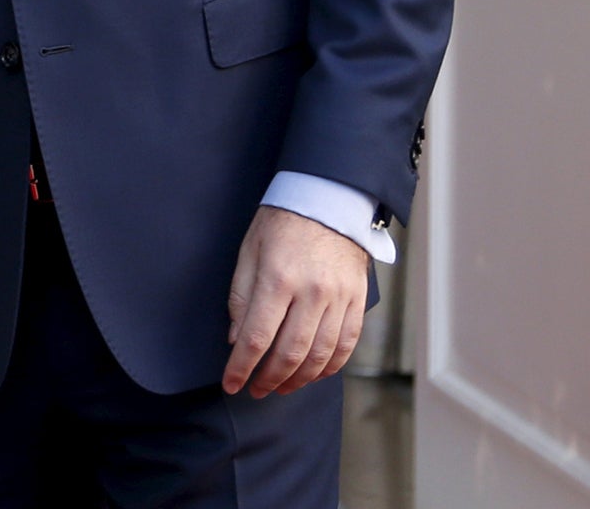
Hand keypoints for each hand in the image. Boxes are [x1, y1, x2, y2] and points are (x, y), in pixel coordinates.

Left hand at [223, 205, 368, 396]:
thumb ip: (241, 297)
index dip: (242, 366)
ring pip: (321, 355)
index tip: (231, 383)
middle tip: (255, 390)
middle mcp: (312, 293)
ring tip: (281, 387)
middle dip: (269, 379)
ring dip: (299, 379)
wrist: (328, 200)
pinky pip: (347, 344)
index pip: (257, 337)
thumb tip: (236, 339)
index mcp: (278, 278)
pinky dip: (330, 366)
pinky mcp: (358, 301)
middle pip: (291, 353)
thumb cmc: (282, 222)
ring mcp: (340, 299)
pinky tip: (314, 374)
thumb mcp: (249, 251)